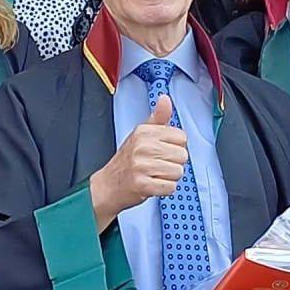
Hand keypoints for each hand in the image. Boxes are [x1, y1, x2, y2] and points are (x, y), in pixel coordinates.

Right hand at [89, 95, 186, 230]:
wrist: (108, 185)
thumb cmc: (126, 160)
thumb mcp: (141, 134)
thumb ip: (158, 118)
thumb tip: (165, 99)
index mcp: (144, 132)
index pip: (181, 137)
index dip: (175, 146)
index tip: (162, 150)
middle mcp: (142, 146)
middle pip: (182, 155)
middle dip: (173, 163)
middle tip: (157, 165)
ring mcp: (142, 165)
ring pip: (178, 172)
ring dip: (169, 177)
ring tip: (154, 174)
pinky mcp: (142, 184)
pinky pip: (170, 187)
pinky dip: (164, 189)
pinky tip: (152, 184)